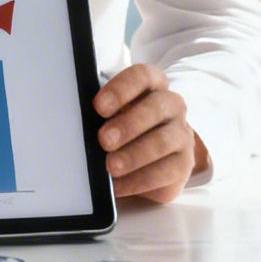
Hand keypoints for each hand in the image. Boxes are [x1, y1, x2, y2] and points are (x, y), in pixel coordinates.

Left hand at [91, 63, 207, 203]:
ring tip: (111, 166)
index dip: (122, 89)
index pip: (142, 76)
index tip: (99, 107)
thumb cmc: (122, 131)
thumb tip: (76, 125)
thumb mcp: (110, 118)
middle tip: (104, 140)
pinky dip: (138, 180)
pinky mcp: (184, 164)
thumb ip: (99, 116)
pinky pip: (166, 171)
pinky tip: (118, 185)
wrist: (147, 163)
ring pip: (163, 140)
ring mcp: (181, 134)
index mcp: (151, 86)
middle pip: (155, 107)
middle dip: (128, 124)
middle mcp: (171, 106)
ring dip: (134, 154)